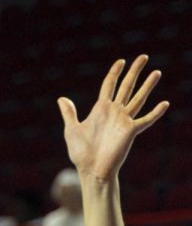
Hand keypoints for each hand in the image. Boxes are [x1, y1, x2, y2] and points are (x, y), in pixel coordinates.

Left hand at [58, 56, 167, 182]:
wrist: (90, 169)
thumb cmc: (81, 152)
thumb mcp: (72, 129)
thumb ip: (69, 113)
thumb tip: (61, 99)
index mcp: (100, 109)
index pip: (109, 85)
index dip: (114, 72)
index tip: (121, 61)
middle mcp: (114, 112)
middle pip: (126, 86)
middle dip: (134, 71)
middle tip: (143, 56)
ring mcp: (124, 121)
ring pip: (138, 99)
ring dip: (147, 86)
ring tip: (156, 72)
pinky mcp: (130, 132)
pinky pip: (145, 120)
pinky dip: (155, 113)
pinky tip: (164, 103)